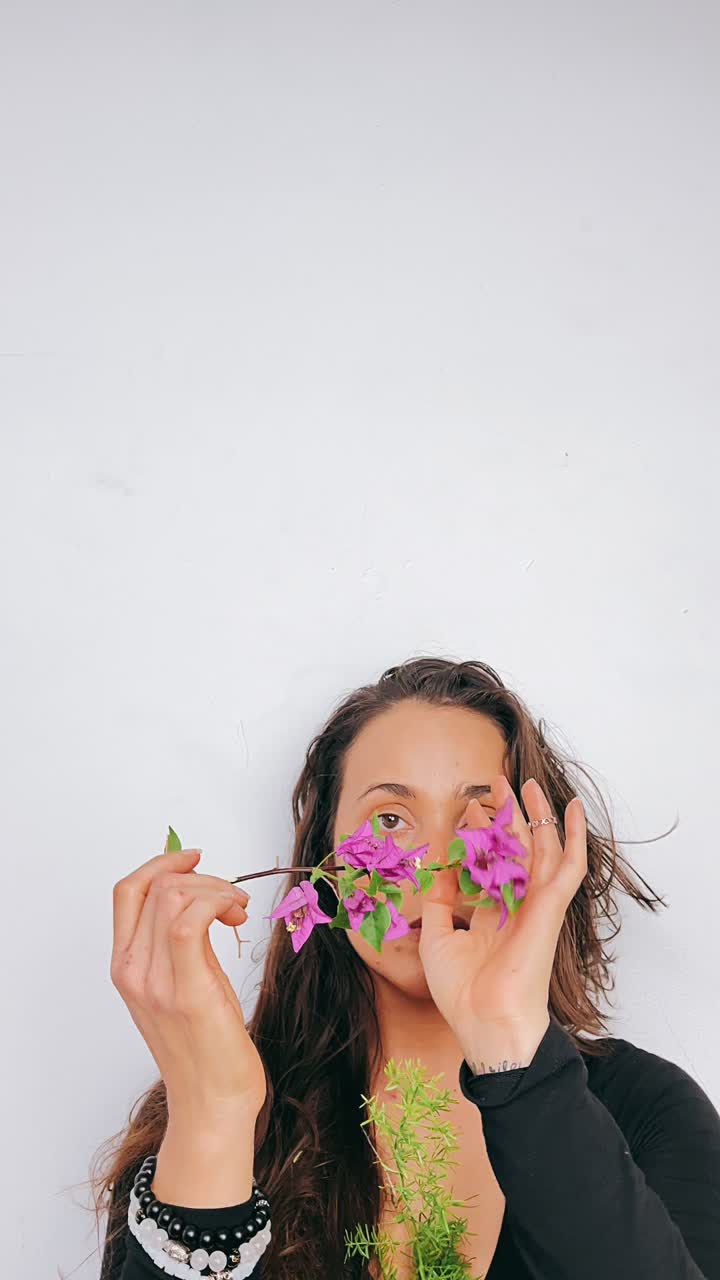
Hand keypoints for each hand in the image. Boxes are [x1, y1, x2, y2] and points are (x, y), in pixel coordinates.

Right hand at [111, 847, 266, 1120]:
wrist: (213, 1103)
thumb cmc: (206, 1045)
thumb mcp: (186, 981)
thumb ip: (183, 940)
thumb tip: (198, 892)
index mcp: (126, 967)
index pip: (127, 891)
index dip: (162, 863)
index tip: (195, 858)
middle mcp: (133, 971)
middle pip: (156, 886)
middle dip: (203, 877)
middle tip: (232, 900)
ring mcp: (156, 983)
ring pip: (174, 895)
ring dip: (215, 888)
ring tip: (237, 911)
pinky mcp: (187, 992)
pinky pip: (188, 922)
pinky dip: (215, 903)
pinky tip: (235, 916)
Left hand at [418, 775, 586, 1069]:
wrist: (483, 1021)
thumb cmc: (461, 992)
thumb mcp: (438, 937)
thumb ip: (440, 901)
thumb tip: (440, 867)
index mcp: (493, 916)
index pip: (489, 864)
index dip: (478, 837)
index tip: (465, 811)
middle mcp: (516, 907)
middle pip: (514, 850)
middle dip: (505, 816)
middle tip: (495, 784)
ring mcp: (536, 905)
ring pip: (541, 849)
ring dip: (536, 815)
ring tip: (526, 784)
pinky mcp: (550, 907)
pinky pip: (569, 865)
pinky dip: (574, 836)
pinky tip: (573, 809)